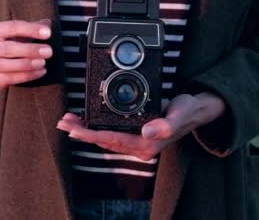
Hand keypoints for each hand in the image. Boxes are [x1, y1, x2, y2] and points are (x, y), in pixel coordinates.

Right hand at [0, 19, 52, 88]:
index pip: (12, 27)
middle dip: (30, 50)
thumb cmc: (8, 43)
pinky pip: (11, 78)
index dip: (31, 29)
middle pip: (8, 48)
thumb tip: (48, 24)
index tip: (48, 33)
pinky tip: (41, 71)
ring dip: (28, 64)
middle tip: (49, 51)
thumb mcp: (16, 32)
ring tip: (43, 62)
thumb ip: (32, 27)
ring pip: (8, 65)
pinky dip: (28, 75)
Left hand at [56, 93, 225, 160]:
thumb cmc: (187, 111)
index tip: (73, 129)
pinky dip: (96, 127)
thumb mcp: (178, 114)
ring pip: (105, 138)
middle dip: (81, 132)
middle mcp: (139, 146)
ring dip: (86, 130)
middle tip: (63, 122)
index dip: (90, 134)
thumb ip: (164, 126)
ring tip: (68, 121)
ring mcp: (137, 142)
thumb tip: (146, 132)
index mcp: (146, 145)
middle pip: (103, 141)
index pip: (111, 140)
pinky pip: (111, 133)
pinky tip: (87, 120)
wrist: (196, 111)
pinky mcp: (135, 135)